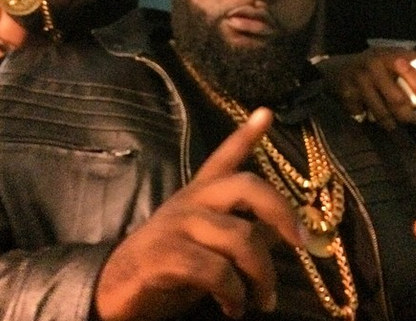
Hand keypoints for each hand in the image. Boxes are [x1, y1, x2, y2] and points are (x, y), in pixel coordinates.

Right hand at [95, 107, 304, 320]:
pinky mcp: (165, 255)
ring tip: (263, 301)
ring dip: (262, 276)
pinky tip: (233, 307)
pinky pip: (216, 270)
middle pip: (247, 187)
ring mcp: (178, 225)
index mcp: (201, 193)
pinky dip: (234, 293)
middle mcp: (192, 200)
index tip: (266, 113)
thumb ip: (242, 232)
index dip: (246, 136)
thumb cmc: (169, 263)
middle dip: (281, 211)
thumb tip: (282, 231)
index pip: (225, 156)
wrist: (114, 290)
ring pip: (240, 237)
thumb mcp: (208, 243)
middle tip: (301, 241)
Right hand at [318, 48, 415, 129]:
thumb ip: (410, 62)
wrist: (338, 68)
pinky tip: (368, 114)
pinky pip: (362, 114)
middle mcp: (372, 66)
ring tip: (392, 124)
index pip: (409, 69)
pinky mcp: (346, 94)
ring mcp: (358, 80)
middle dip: (405, 113)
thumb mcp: (391, 57)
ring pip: (381, 112)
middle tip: (407, 118)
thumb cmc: (373, 64)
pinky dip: (366, 117)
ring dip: (388, 121)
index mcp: (388, 55)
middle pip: (396, 99)